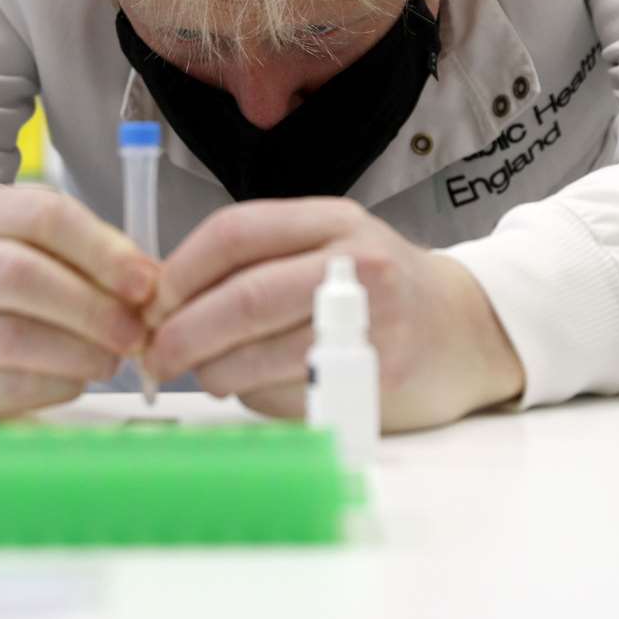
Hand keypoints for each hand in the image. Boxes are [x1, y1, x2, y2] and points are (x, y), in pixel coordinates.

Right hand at [0, 187, 155, 422]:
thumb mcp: (20, 251)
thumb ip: (81, 257)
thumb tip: (150, 281)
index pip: (39, 213)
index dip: (101, 247)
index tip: (145, 280)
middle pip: (20, 273)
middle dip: (91, 304)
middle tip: (136, 330)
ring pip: (12, 334)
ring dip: (80, 350)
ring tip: (111, 358)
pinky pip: (7, 385)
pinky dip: (57, 383)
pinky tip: (74, 378)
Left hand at [141, 198, 523, 430]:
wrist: (468, 329)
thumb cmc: (380, 289)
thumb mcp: (326, 248)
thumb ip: (257, 262)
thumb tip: (162, 303)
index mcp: (331, 220)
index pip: (234, 234)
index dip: (179, 271)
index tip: (149, 302)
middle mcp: (355, 262)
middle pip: (244, 297)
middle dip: (184, 332)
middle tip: (156, 356)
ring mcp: (373, 321)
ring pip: (262, 353)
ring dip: (215, 373)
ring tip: (207, 375)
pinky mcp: (379, 376)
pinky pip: (294, 394)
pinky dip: (259, 399)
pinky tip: (262, 390)